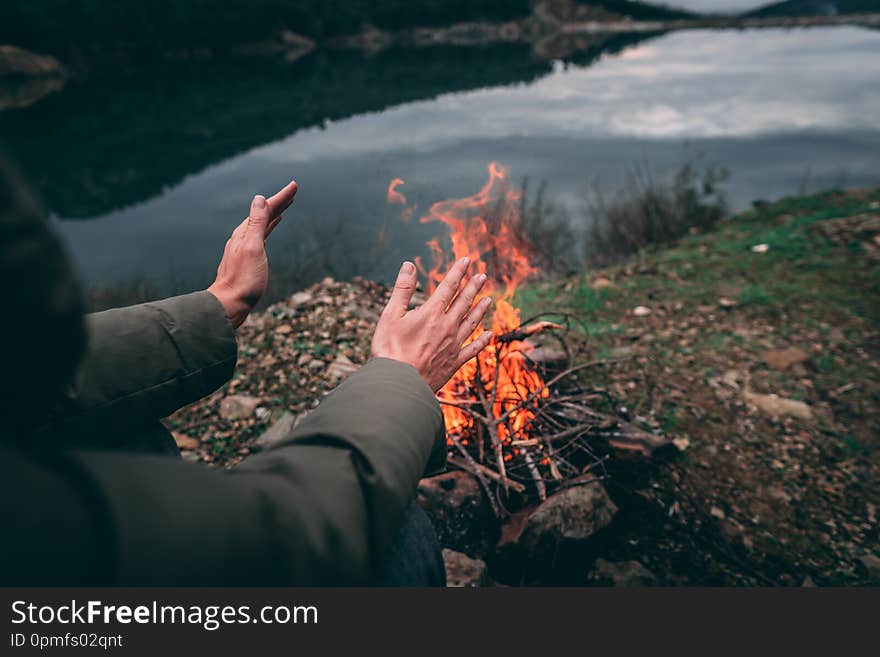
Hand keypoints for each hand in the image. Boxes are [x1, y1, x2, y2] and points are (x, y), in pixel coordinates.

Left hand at [208, 180, 297, 327]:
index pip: (265, 209)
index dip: (281, 197)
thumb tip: (259, 198)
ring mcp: (243, 249)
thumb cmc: (243, 280)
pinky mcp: (246, 260)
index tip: (294, 185)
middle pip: (263, 215)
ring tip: (284, 208)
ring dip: (273, 215)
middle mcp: (242, 238)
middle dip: (278, 202)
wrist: (229, 305)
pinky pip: (259, 237)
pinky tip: (269, 231)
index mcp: (245, 233)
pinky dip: (267, 229)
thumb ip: (257, 223)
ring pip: (261, 225)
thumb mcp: (253, 248)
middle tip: (293, 192)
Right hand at [372, 258, 493, 391]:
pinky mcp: (454, 362)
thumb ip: (402, 289)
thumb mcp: (390, 315)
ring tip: (488, 300)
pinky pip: (473, 349)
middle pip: (464, 302)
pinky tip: (489, 335)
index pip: (449, 287)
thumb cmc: (390, 349)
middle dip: (473, 287)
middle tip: (482, 276)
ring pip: (472, 323)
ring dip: (480, 310)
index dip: (458, 272)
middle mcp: (447, 327)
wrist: (399, 383)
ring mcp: (453, 345)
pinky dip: (482, 341)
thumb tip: (409, 265)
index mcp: (431, 313)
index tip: (466, 260)